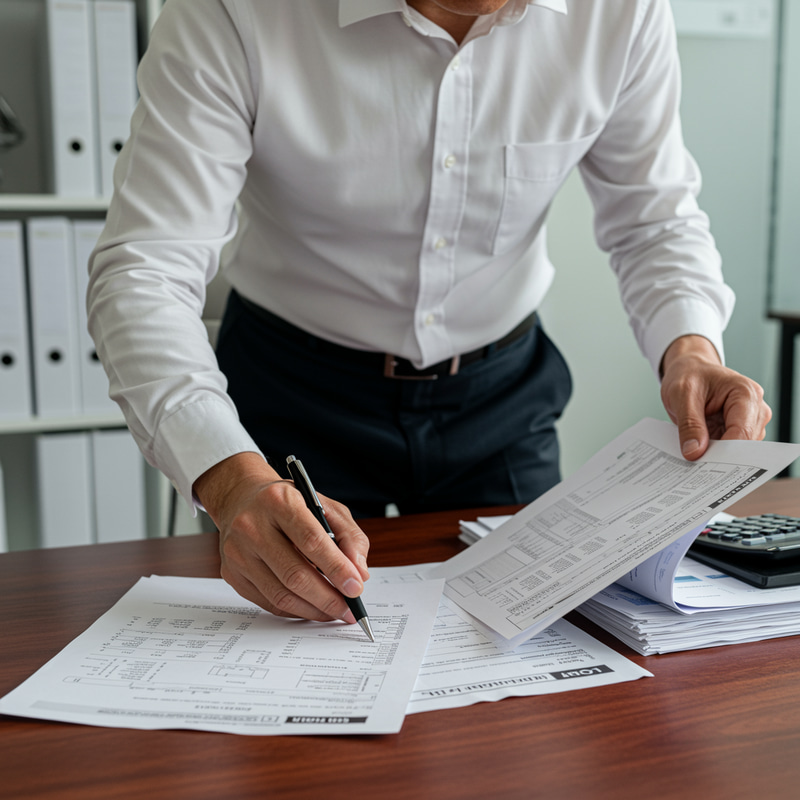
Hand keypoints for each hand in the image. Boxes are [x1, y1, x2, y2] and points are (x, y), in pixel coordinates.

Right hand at [194, 452, 369, 621]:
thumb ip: (350, 536)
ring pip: (280, 594)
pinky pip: (268, 602)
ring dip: (313, 609)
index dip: (337, 568)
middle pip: (295, 574)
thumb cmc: (288, 503)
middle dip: (328, 597)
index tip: (356, 587)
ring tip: (334, 612)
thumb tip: (360, 573)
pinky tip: (311, 608)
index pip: (311, 541)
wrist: (240, 498)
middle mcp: (252, 525)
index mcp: (279, 501)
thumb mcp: (325, 506)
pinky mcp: (231, 573)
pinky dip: (295, 610)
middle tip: (349, 609)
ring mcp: (237, 552)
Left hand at [660, 335, 771, 459]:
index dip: (725, 452)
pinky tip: (698, 455)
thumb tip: (695, 453)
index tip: (705, 466)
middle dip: (720, 456)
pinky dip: (714, 453)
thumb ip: (689, 424)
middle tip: (695, 468)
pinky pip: (729, 449)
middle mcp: (754, 408)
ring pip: (738, 450)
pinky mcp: (738, 430)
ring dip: (716, 456)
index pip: (742, 431)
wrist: (689, 370)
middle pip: (744, 444)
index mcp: (745, 393)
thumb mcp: (681, 394)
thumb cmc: (688, 375)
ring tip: (693, 459)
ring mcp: (749, 421)